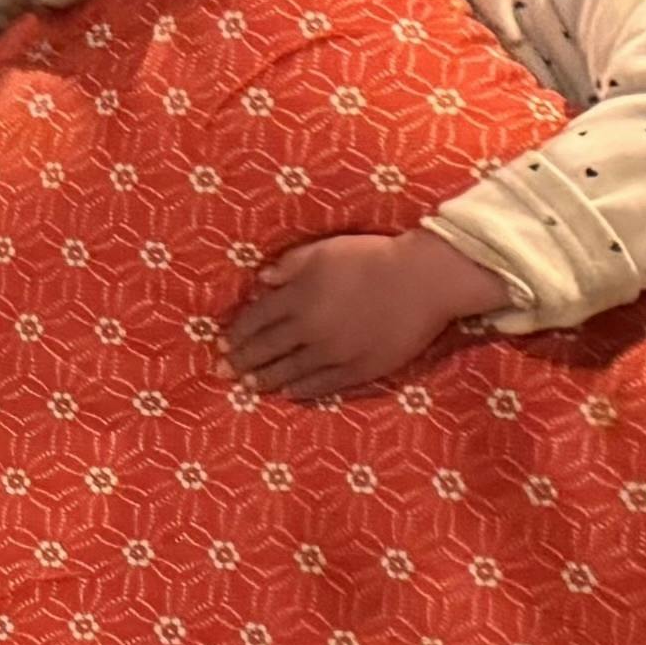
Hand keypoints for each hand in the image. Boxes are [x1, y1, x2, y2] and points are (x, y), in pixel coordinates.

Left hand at [223, 229, 501, 402]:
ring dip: (265, 379)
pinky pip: (323, 384)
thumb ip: (290, 265)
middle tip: (222, 373)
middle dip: (241, 362)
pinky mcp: (360, 369)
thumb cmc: (373, 258)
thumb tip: (261, 279)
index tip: (221, 345)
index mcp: (298, 297)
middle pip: (267, 349)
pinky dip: (302, 390)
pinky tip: (289, 393)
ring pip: (290, 371)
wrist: (424, 281)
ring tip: (249, 386)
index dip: (236, 334)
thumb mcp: (324, 251)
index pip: (256, 320)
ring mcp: (334, 352)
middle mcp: (310, 328)